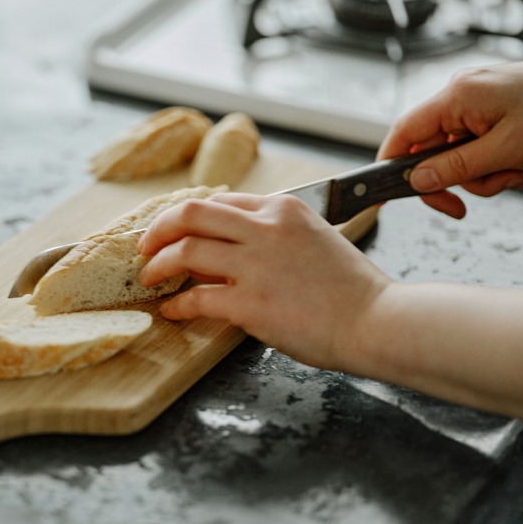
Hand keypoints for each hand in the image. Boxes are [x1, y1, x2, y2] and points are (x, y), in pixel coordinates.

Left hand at [138, 192, 390, 369]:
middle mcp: (266, 228)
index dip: (188, 216)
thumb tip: (223, 254)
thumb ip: (271, 240)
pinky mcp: (250, 302)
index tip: (173, 231)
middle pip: (190, 213)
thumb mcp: (313, 243)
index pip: (220, 202)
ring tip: (150, 277)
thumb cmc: (352, 291)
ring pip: (185, 250)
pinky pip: (196, 297)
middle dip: (158, 229)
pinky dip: (177, 303)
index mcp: (283, 209)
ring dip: (158, 264)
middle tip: (145, 247)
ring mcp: (256, 264)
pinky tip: (172, 310)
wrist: (377, 321)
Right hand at [379, 53, 522, 218]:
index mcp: (456, 97)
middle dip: (457, 179)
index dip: (390, 165)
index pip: (402, 133)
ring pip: (458, 155)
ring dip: (485, 175)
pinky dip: (498, 163)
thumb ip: (455, 168)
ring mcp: (479, 102)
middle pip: (431, 151)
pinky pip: (479, 147)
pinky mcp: (494, 110)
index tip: (391, 195)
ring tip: (517, 169)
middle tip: (467, 204)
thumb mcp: (506, 151)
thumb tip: (416, 181)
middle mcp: (462, 95)